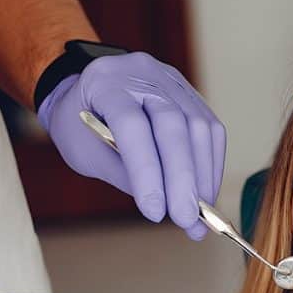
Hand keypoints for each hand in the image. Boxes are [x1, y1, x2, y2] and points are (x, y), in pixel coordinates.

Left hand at [37, 52, 225, 239]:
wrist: (90, 92)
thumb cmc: (81, 125)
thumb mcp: (86, 152)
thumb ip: (123, 174)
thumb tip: (166, 205)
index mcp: (104, 82)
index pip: (132, 125)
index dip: (146, 171)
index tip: (155, 212)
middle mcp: (141, 73)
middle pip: (173, 125)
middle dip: (183, 178)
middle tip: (186, 219)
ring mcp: (171, 81)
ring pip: (199, 127)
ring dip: (203, 176)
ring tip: (198, 213)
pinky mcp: (191, 95)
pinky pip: (212, 130)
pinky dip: (211, 165)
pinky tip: (206, 191)